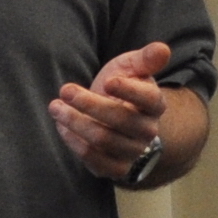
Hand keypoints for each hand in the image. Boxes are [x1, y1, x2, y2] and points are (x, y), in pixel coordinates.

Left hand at [50, 41, 171, 180]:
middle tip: (65, 90)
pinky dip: (75, 144)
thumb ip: (146, 58)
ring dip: (75, 123)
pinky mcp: (116, 168)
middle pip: (120, 120)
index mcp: (155, 103)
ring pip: (103, 140)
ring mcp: (133, 151)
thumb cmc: (122, 87)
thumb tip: (162, 48)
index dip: (129, 91)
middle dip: (89, 104)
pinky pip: (96, 161)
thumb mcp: (132, 67)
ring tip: (55, 107)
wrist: (117, 118)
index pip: (148, 98)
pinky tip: (62, 127)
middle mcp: (148, 131)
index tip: (107, 81)